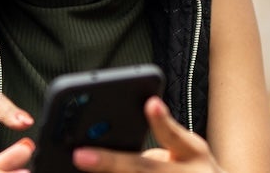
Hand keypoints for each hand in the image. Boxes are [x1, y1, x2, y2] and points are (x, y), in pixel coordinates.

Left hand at [71, 97, 223, 172]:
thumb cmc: (191, 167)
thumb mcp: (187, 148)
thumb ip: (162, 135)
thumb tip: (109, 129)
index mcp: (192, 155)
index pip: (175, 136)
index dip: (162, 121)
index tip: (151, 103)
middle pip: (144, 169)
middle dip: (111, 163)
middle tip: (80, 156)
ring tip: (76, 163)